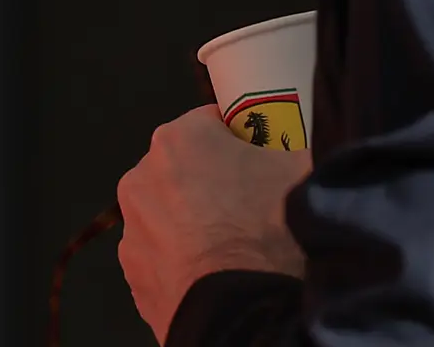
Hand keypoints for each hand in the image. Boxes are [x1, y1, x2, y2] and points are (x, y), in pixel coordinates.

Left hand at [115, 105, 308, 342]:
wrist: (243, 311)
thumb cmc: (268, 234)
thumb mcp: (300, 168)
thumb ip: (291, 144)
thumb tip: (297, 143)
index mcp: (179, 138)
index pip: (214, 123)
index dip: (242, 141)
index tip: (260, 161)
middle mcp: (143, 175)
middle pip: (188, 166)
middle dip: (214, 180)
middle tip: (251, 206)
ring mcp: (133, 225)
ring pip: (170, 210)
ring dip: (195, 219)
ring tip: (234, 244)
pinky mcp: (133, 269)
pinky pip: (162, 251)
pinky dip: (183, 256)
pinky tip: (214, 268)